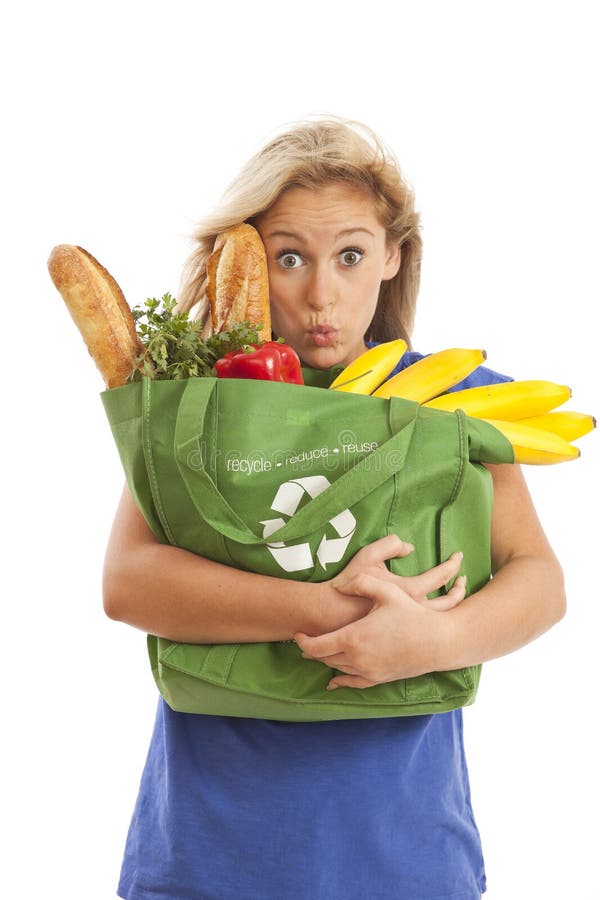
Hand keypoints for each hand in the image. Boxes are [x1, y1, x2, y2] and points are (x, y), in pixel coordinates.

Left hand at [297, 540, 464, 687]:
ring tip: (319, 649)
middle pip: (323, 659)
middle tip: (306, 638)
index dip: (302, 641)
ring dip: (326, 659)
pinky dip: (340, 681)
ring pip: (337, 669)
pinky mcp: (379, 678)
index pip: (315, 647)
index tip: (298, 633)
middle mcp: (357, 659)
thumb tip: (337, 586)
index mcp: (353, 638)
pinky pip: (353, 683)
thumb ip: (359, 583)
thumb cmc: (412, 614)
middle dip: (312, 649)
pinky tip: (334, 681)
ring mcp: (368, 671)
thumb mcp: (386, 591)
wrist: (438, 641)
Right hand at [316, 535, 465, 633]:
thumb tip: (409, 546)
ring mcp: (408, 628)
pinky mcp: (401, 637)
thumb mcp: (368, 557)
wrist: (329, 617)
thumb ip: (390, 545)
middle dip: (460, 588)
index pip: (440, 576)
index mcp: (409, 591)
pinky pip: (426, 631)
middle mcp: (414, 611)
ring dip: (452, 606)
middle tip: (464, 578)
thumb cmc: (348, 586)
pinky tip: (435, 616)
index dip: (452, 564)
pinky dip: (436, 622)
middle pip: (450, 602)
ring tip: (456, 594)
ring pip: (441, 619)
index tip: (458, 556)